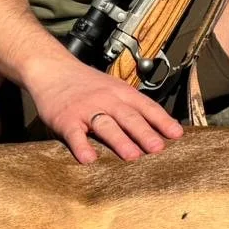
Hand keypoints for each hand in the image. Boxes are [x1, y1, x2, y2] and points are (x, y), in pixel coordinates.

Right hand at [22, 54, 183, 163]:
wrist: (52, 69)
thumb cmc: (86, 84)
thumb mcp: (113, 88)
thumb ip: (131, 106)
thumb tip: (158, 128)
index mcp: (122, 93)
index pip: (147, 107)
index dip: (162, 121)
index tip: (177, 134)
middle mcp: (107, 99)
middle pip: (129, 117)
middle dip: (145, 133)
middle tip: (158, 149)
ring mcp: (86, 109)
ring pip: (106, 125)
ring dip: (120, 141)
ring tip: (132, 156)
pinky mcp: (66, 119)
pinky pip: (74, 135)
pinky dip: (82, 146)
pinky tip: (89, 159)